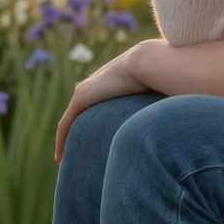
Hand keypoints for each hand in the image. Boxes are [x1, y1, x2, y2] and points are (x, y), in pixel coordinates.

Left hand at [54, 41, 153, 162]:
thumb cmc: (153, 79)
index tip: (89, 143)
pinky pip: (65, 124)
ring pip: (69, 123)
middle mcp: (89, 88)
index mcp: (103, 87)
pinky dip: (61, 140)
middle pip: (76, 118)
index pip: (90, 110)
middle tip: (73, 156)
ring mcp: (84, 92)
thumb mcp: (148, 97)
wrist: (145, 63)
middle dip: (73, 137)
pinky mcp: (81, 98)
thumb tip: (163, 126)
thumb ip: (145, 109)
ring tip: (64, 160)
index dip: (88, 127)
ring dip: (65, 141)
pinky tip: (60, 157)